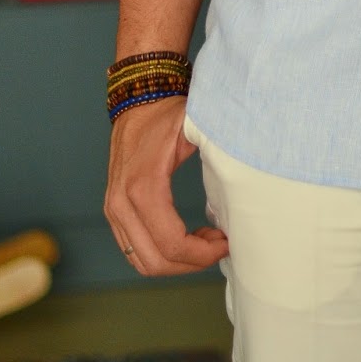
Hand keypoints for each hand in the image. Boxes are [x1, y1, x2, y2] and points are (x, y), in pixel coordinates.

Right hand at [104, 97, 227, 275]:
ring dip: (176, 261)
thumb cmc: (168, 114)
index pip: (171, 244)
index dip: (202, 254)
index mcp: (143, 187)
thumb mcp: (196, 128)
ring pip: (142, 261)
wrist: (138, 99)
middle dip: (191, 262)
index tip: (225, 242)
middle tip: (218, 244)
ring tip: (204, 240)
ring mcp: (113, 209)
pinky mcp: (113, 210)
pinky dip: (160, 254)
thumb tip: (248, 173)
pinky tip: (186, 237)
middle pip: (155, 261)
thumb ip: (218, 150)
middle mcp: (121, 204)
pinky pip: (133, 249)